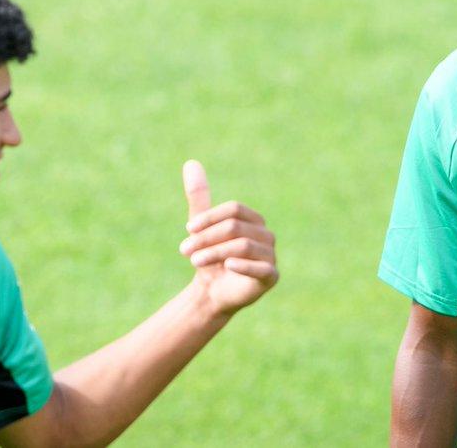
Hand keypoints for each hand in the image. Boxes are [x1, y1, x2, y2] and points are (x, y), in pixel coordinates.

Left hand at [178, 160, 277, 317]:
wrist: (213, 293)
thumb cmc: (210, 257)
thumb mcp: (201, 227)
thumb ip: (199, 197)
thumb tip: (191, 163)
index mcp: (253, 220)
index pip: (234, 210)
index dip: (210, 218)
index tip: (188, 229)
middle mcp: (266, 235)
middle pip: (235, 227)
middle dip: (207, 238)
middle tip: (185, 250)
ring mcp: (270, 255)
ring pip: (243, 245)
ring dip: (214, 252)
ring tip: (194, 260)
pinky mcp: (271, 276)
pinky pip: (261, 267)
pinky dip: (244, 265)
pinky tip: (228, 265)